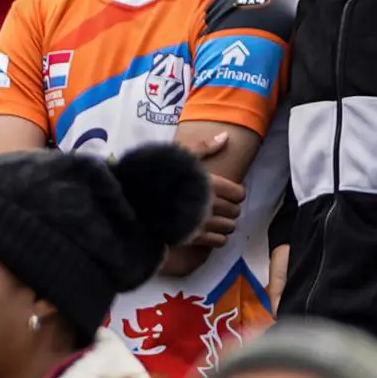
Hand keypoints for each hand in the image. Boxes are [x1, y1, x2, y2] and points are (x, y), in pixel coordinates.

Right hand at [165, 126, 242, 272]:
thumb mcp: (180, 155)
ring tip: (216, 221)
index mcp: (211, 183)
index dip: (235, 193)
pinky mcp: (195, 238)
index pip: (238, 193)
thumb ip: (204, 147)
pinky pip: (219, 241)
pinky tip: (210, 233)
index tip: (229, 193)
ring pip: (229, 227)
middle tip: (222, 207)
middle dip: (231, 209)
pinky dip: (218, 238)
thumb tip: (226, 136)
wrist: (138, 199)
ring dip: (225, 224)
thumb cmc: (160, 174)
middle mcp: (212, 204)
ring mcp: (204, 223)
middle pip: (235, 211)